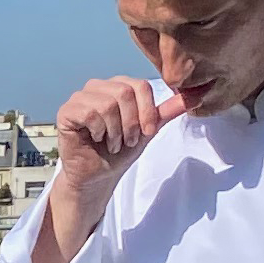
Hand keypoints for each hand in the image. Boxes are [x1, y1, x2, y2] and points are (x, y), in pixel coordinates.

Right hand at [32, 75, 174, 262]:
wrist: (98, 177)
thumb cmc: (120, 153)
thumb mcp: (148, 130)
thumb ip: (166, 111)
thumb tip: (197, 94)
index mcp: (118, 86)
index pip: (140, 85)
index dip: (147, 111)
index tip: (146, 133)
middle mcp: (98, 87)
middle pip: (125, 92)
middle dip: (131, 123)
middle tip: (126, 141)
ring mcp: (80, 98)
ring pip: (108, 103)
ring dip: (115, 130)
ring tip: (112, 142)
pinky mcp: (66, 111)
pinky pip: (89, 112)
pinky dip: (98, 131)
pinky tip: (95, 139)